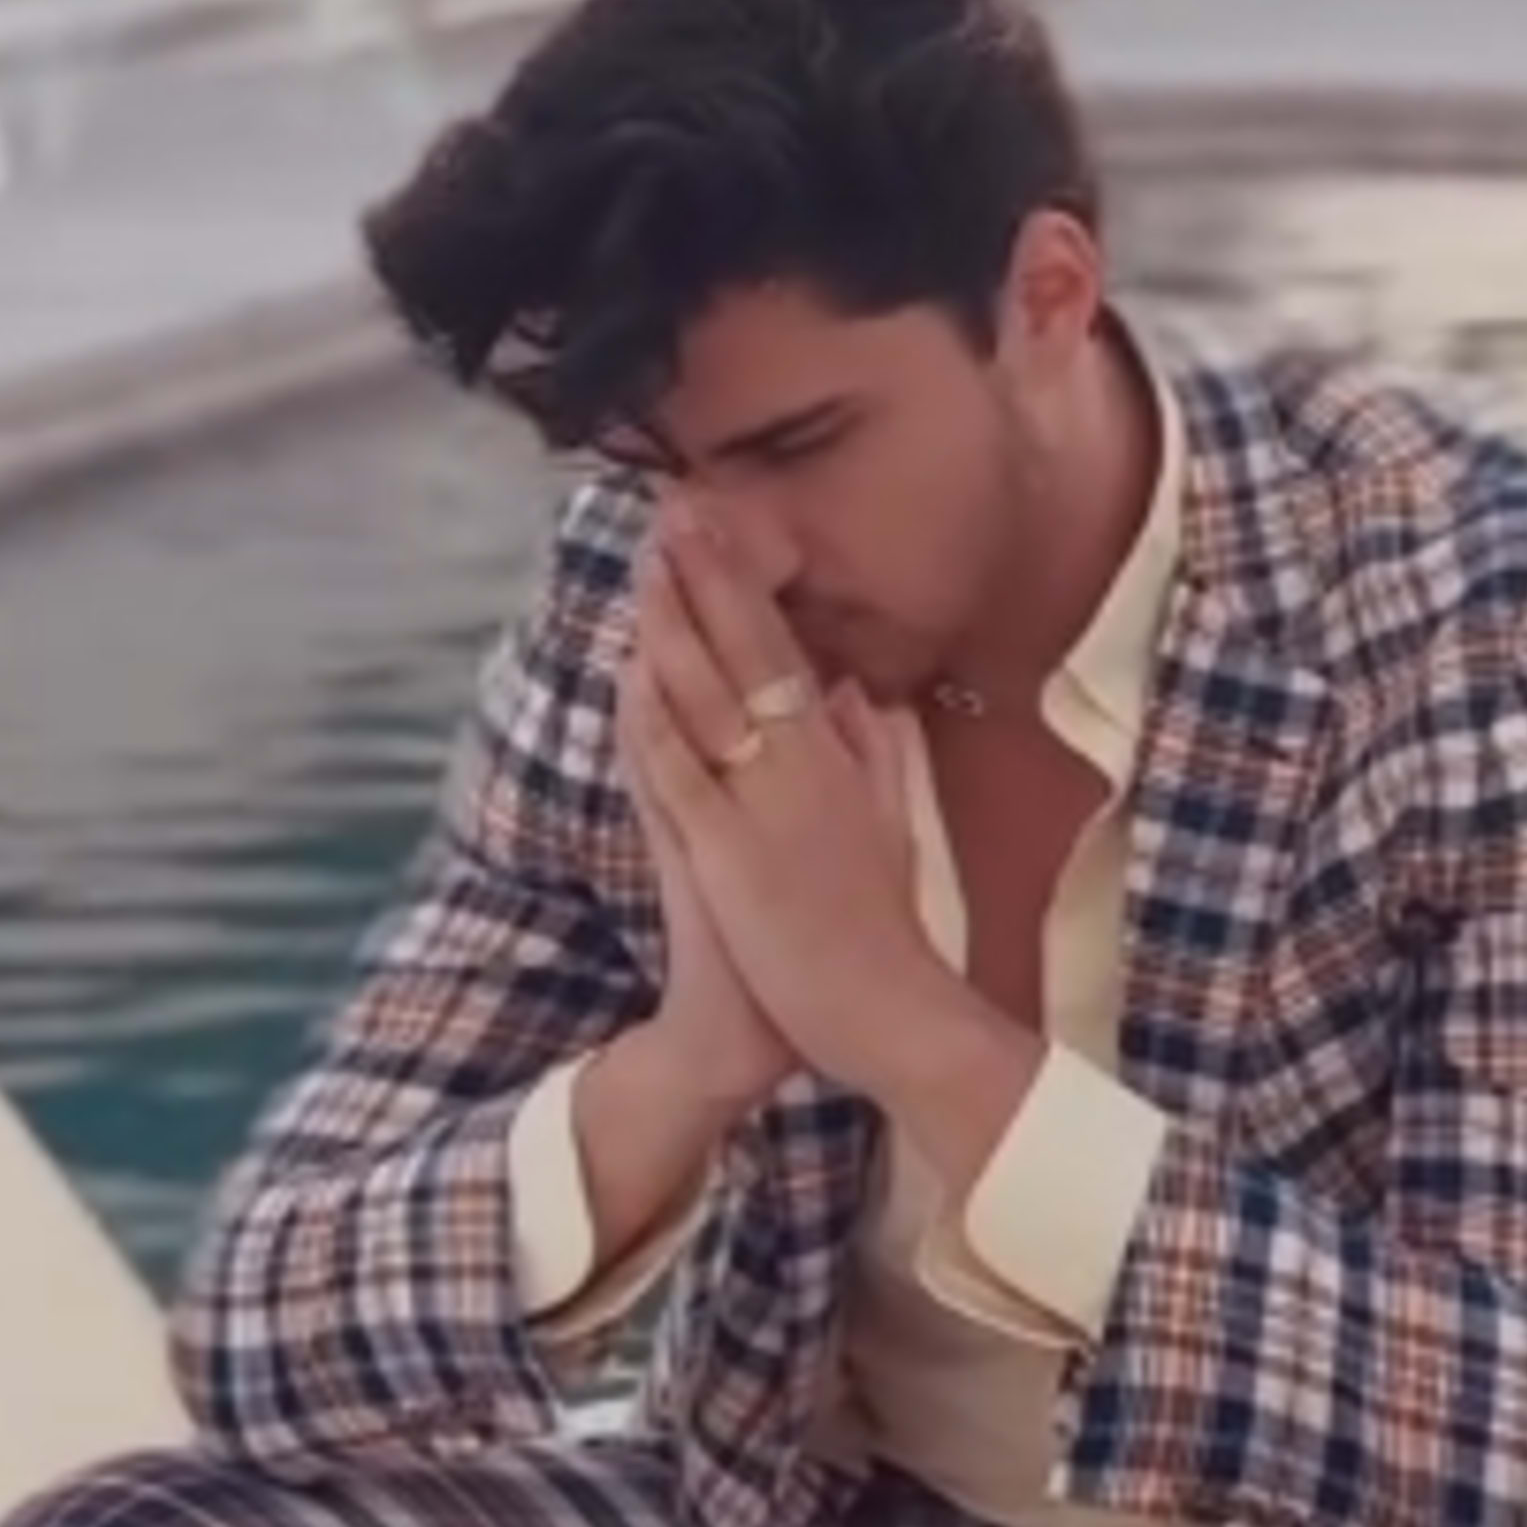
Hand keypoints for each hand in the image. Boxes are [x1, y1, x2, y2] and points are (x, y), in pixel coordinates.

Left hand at [623, 494, 947, 1103]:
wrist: (888, 1011)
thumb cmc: (883, 928)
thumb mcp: (890, 826)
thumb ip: (872, 755)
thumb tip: (854, 690)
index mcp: (837, 762)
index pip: (784, 655)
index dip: (748, 590)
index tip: (720, 533)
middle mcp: (801, 771)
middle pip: (746, 658)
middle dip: (708, 583)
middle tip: (676, 515)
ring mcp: (762, 811)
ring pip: (709, 703)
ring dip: (675, 630)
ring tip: (649, 566)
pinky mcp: (728, 858)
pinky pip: (684, 777)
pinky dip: (657, 722)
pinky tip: (635, 675)